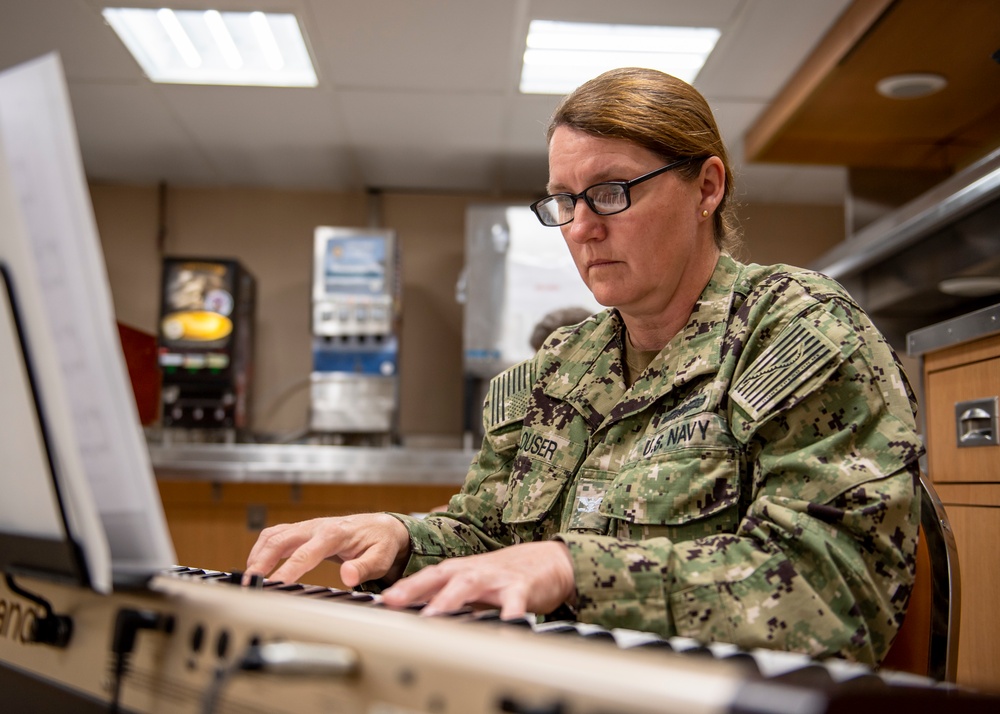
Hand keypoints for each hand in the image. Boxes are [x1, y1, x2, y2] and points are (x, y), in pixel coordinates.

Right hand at [244, 513, 409, 586]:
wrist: (381, 526)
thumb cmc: (380, 543)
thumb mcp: (380, 558)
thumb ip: (363, 567)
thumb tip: (347, 576)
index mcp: (335, 534)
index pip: (306, 554)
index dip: (288, 570)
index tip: (274, 585)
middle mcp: (317, 526)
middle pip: (281, 540)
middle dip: (262, 561)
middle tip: (250, 583)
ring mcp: (307, 526)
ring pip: (274, 535)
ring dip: (258, 554)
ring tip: (249, 578)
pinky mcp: (302, 530)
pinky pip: (276, 534)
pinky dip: (262, 548)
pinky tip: (257, 565)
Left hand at [381, 540, 575, 619]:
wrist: (552, 560)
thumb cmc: (509, 575)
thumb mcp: (476, 583)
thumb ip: (450, 596)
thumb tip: (419, 615)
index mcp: (462, 570)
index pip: (428, 576)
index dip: (405, 586)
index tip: (383, 600)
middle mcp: (475, 570)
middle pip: (441, 576)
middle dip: (416, 588)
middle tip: (395, 602)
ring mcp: (497, 578)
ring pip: (470, 585)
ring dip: (449, 599)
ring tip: (433, 616)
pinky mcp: (522, 587)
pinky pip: (513, 603)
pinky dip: (506, 614)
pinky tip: (499, 626)